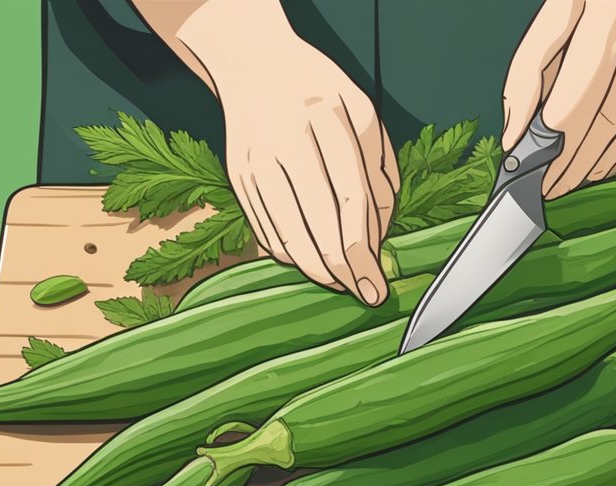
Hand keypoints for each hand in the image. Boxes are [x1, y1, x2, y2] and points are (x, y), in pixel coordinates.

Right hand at [149, 0, 399, 302]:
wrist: (252, 61)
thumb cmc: (321, 92)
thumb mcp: (363, 115)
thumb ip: (380, 173)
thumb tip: (379, 238)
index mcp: (328, 118)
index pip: (351, 200)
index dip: (364, 251)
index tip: (378, 286)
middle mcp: (287, 139)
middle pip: (319, 225)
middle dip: (345, 271)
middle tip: (365, 295)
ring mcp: (255, 159)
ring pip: (288, 235)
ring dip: (318, 270)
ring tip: (341, 283)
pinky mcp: (236, 175)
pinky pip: (265, 230)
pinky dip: (290, 254)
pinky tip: (311, 261)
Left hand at [502, 0, 615, 198]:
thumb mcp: (562, 0)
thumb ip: (531, 63)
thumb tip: (516, 129)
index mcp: (610, 15)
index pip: (576, 104)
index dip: (551, 148)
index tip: (528, 173)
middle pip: (607, 122)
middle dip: (574, 165)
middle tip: (548, 189)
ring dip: (603, 162)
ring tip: (574, 180)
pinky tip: (610, 159)